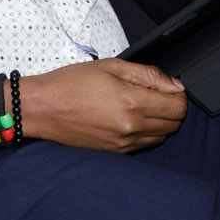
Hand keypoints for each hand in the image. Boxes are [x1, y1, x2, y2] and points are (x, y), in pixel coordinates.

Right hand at [0, 60, 186, 151]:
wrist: (41, 108)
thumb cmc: (70, 84)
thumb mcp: (112, 67)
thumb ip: (149, 75)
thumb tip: (175, 85)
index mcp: (132, 103)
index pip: (179, 107)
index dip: (178, 94)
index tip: (167, 87)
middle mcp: (131, 128)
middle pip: (174, 124)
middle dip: (170, 107)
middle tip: (151, 94)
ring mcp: (123, 144)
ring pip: (161, 137)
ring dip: (158, 122)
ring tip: (136, 106)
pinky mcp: (114, 152)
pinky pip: (143, 145)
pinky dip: (143, 133)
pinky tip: (126, 119)